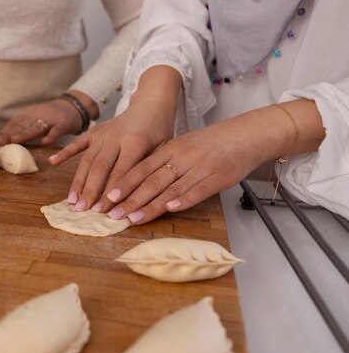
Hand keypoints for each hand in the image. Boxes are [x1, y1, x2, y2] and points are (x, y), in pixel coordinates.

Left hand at [0, 90, 97, 145]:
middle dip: (7, 135)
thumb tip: (0, 140)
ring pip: (35, 128)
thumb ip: (20, 130)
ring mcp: (50, 119)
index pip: (12, 126)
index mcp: (28, 117)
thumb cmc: (51, 118)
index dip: (0, 134)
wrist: (74, 106)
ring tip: (13, 140)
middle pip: (20, 127)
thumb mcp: (33, 122)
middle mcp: (36, 117)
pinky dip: (51, 136)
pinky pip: (56, 131)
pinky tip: (45, 143)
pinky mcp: (63, 123)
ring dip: (24, 134)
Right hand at [48, 107, 173, 212]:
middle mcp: (114, 137)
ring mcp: (102, 134)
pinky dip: (64, 153)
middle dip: (90, 191)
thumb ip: (147, 171)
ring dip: (78, 182)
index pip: (121, 172)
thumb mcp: (162, 151)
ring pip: (87, 160)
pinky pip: (77, 144)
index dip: (112, 193)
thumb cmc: (159, 133)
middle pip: (100, 168)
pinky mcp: (94, 132)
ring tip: (72, 201)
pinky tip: (53, 162)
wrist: (150, 106)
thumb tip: (135, 199)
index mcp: (135, 142)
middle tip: (83, 210)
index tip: (104, 211)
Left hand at [100, 100, 325, 224]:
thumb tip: (137, 183)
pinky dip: (183, 200)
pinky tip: (170, 209)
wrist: (247, 134)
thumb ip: (162, 163)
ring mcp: (199, 166)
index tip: (106, 198)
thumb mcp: (183, 147)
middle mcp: (181, 157)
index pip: (140, 169)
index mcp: (170, 149)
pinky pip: (198, 189)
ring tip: (132, 218)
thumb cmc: (211, 144)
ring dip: (149, 205)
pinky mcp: (218, 176)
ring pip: (170, 188)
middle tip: (111, 214)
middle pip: (150, 181)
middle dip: (129, 199)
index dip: (122, 184)